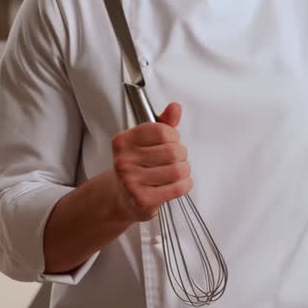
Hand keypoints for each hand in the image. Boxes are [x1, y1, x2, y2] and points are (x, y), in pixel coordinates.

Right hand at [109, 102, 191, 220]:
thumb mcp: (147, 141)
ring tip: (176, 172)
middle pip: (173, 151)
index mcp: (123, 141)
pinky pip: (178, 187)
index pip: (161, 131)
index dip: (173, 136)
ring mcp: (131, 181)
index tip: (171, 141)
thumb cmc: (136, 167)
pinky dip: (184, 185)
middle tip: (174, 159)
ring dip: (184, 171)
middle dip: (181, 155)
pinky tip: (176, 184)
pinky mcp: (143, 199)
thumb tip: (175, 108)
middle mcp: (124, 160)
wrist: (123, 198)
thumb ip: (163, 123)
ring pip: (178, 170)